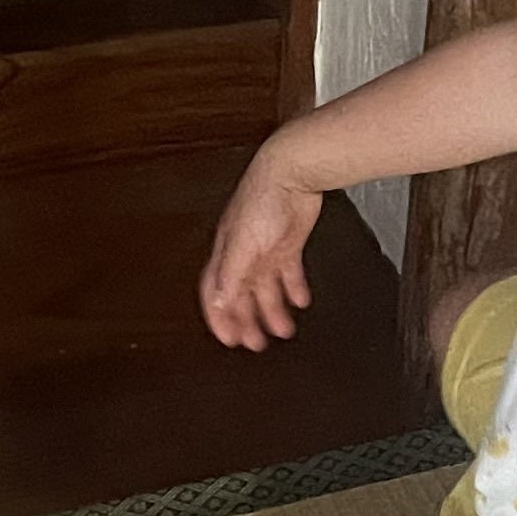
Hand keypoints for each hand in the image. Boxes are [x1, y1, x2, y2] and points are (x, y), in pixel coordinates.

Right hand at [200, 149, 324, 349]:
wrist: (294, 171)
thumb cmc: (263, 198)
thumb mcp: (243, 243)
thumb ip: (230, 276)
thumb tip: (218, 303)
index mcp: (226, 255)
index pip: (215, 293)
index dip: (219, 318)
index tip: (229, 340)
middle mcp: (244, 254)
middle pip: (241, 296)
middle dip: (247, 321)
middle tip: (256, 343)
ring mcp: (266, 249)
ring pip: (265, 288)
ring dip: (272, 311)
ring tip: (283, 330)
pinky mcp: (288, 243)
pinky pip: (289, 273)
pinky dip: (294, 289)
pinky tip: (300, 301)